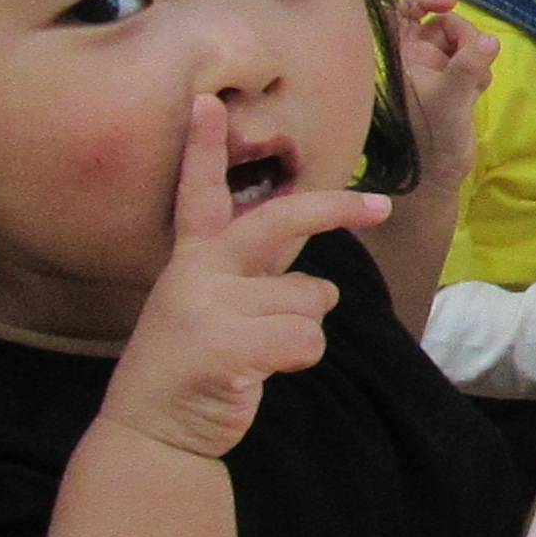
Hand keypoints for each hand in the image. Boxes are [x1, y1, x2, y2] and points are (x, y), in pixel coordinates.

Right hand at [100, 97, 388, 460]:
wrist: (153, 434)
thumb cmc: (198, 367)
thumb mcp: (213, 309)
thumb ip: (254, 279)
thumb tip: (319, 280)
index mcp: (192, 259)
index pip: (199, 195)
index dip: (204, 149)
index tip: (206, 102)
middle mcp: (196, 272)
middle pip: (281, 221)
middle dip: (336, 208)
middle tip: (383, 206)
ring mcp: (207, 307)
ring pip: (312, 296)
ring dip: (304, 329)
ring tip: (256, 351)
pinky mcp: (223, 345)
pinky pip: (308, 338)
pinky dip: (301, 358)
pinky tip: (259, 373)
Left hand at [389, 0, 495, 178]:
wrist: (439, 175)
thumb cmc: (430, 138)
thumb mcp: (450, 99)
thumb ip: (469, 67)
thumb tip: (491, 39)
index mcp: (399, 56)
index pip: (402, 10)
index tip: (450, 3)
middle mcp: (414, 59)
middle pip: (441, 23)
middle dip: (462, 36)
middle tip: (473, 57)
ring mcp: (434, 71)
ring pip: (460, 42)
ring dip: (475, 56)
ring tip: (473, 84)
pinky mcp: (452, 82)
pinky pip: (472, 60)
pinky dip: (480, 71)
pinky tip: (476, 92)